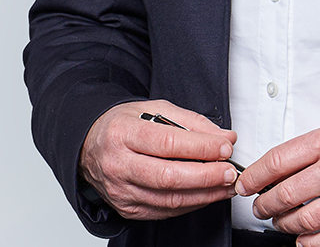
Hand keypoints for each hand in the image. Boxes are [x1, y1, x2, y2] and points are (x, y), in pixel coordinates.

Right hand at [79, 99, 238, 219]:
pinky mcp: (127, 209)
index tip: (224, 147)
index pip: (168, 142)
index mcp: (124, 133)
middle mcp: (119, 164)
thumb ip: (191, 122)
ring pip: (168, 199)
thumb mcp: (154, 109)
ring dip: (204, 194)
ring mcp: (121, 191)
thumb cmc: (123, 125)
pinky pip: (164, 211)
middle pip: (168, 176)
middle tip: (230, 171)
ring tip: (226, 185)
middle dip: (206, 176)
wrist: (89, 145)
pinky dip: (189, 204)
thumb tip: (224, 137)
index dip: (201, 147)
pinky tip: (206, 194)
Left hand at [236, 118, 319, 245]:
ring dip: (284, 224)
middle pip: (288, 193)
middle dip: (265, 204)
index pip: (279, 160)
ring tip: (279, 220)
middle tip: (259, 205)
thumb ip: (307, 150)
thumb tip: (273, 170)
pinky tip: (302, 241)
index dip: (255, 176)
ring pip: (305, 219)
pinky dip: (311, 244)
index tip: (245, 184)